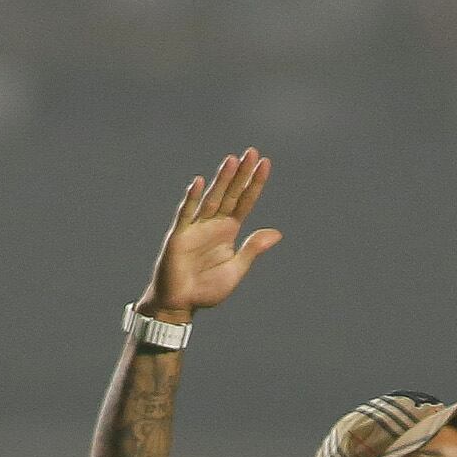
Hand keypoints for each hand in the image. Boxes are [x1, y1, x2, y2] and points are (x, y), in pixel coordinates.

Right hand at [139, 151, 283, 323]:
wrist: (180, 304)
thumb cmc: (206, 289)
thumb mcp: (235, 270)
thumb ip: (252, 249)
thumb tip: (277, 233)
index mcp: (228, 231)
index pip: (244, 202)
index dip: (255, 184)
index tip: (265, 164)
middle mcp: (213, 224)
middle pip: (230, 194)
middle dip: (241, 174)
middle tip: (252, 152)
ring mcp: (196, 227)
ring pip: (211, 199)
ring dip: (221, 180)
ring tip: (232, 160)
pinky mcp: (179, 236)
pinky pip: (186, 214)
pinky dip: (192, 199)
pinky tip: (200, 183)